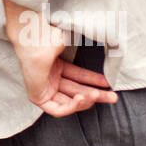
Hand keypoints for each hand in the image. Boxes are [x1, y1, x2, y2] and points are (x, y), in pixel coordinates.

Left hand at [3, 0, 117, 116]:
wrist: (33, 39)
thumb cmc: (46, 36)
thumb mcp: (69, 42)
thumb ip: (81, 45)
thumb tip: (102, 37)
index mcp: (54, 64)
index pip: (77, 76)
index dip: (94, 80)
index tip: (108, 82)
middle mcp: (48, 77)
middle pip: (75, 91)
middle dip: (95, 95)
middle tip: (112, 97)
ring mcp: (42, 87)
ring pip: (68, 102)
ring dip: (85, 101)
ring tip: (97, 95)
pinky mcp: (37, 97)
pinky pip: (57, 110)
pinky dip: (71, 107)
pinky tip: (81, 99)